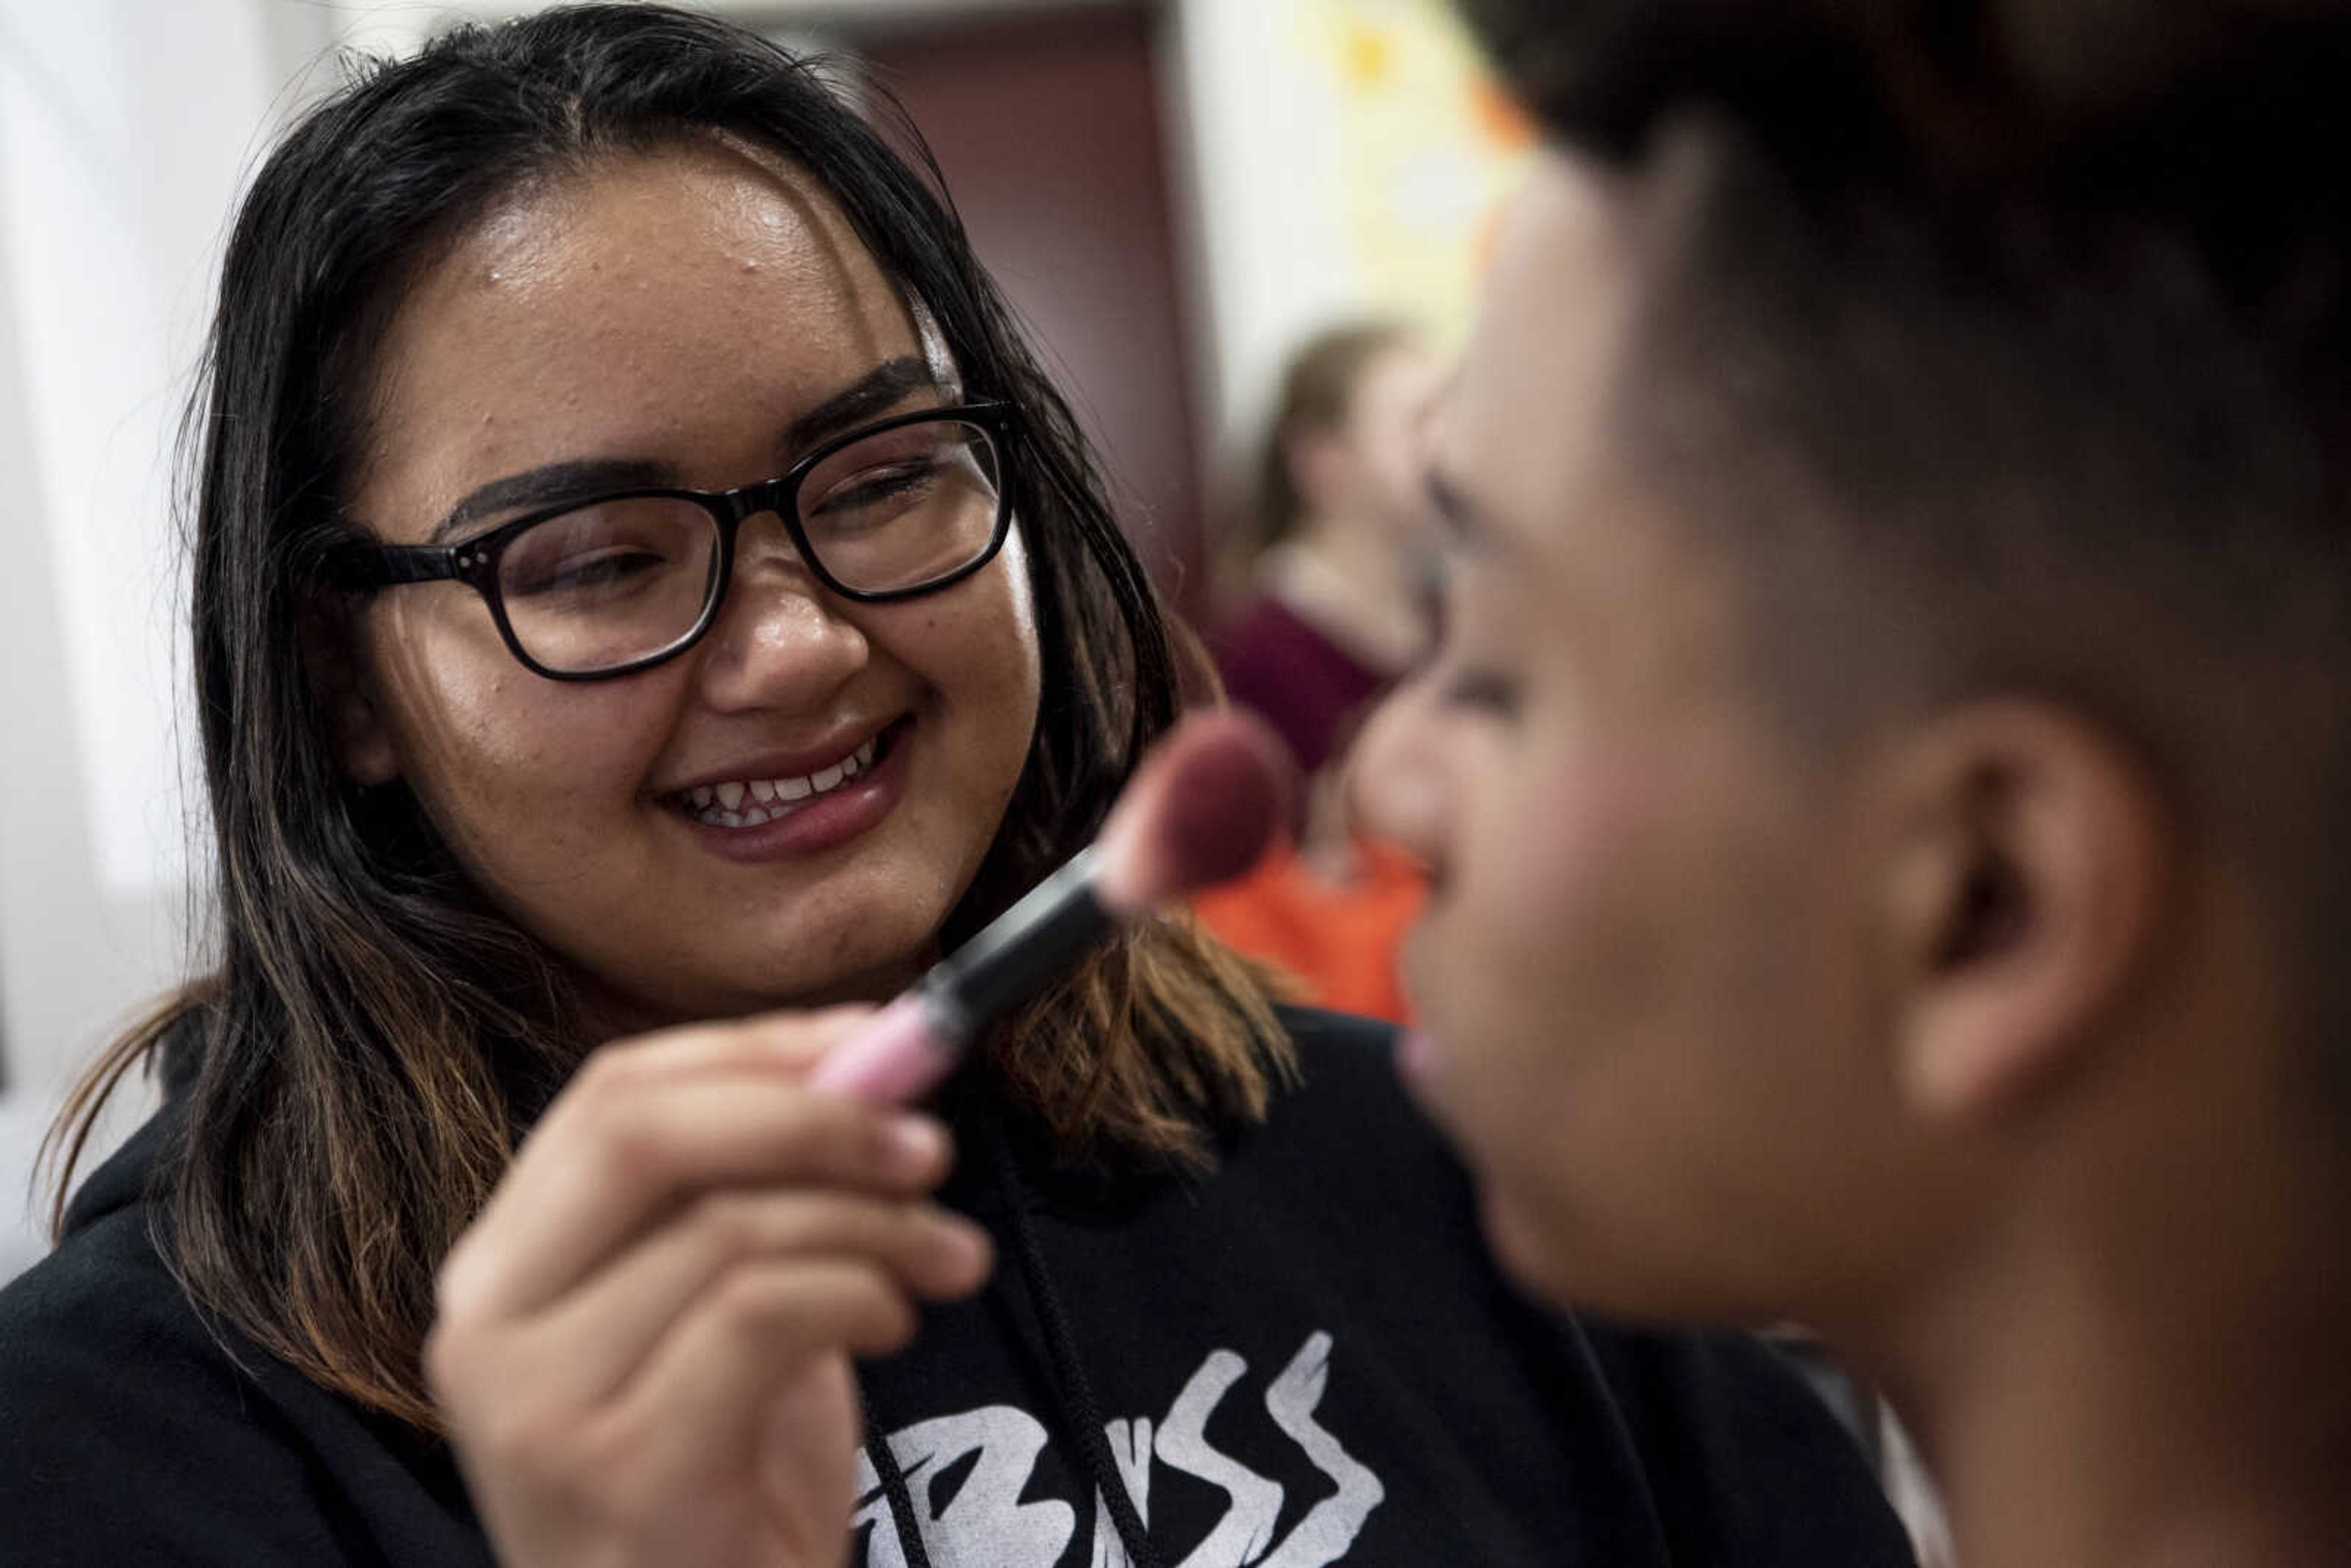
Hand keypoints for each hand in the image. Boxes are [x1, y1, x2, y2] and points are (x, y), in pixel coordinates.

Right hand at [426, 1008, 992, 1567]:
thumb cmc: (726, 1493)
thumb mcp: (733, 1318)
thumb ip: (766, 1197)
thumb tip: (873, 1057)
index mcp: (507, 1267)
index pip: (613, 1095)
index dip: (758, 1049)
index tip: (883, 1038)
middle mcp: (489, 1326)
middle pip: (645, 1135)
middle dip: (813, 1113)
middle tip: (927, 1143)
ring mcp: (536, 1406)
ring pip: (726, 1225)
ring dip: (874, 1223)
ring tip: (948, 1259)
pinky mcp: (618, 1471)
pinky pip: (758, 1315)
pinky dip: (858, 1294)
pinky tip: (895, 1325)